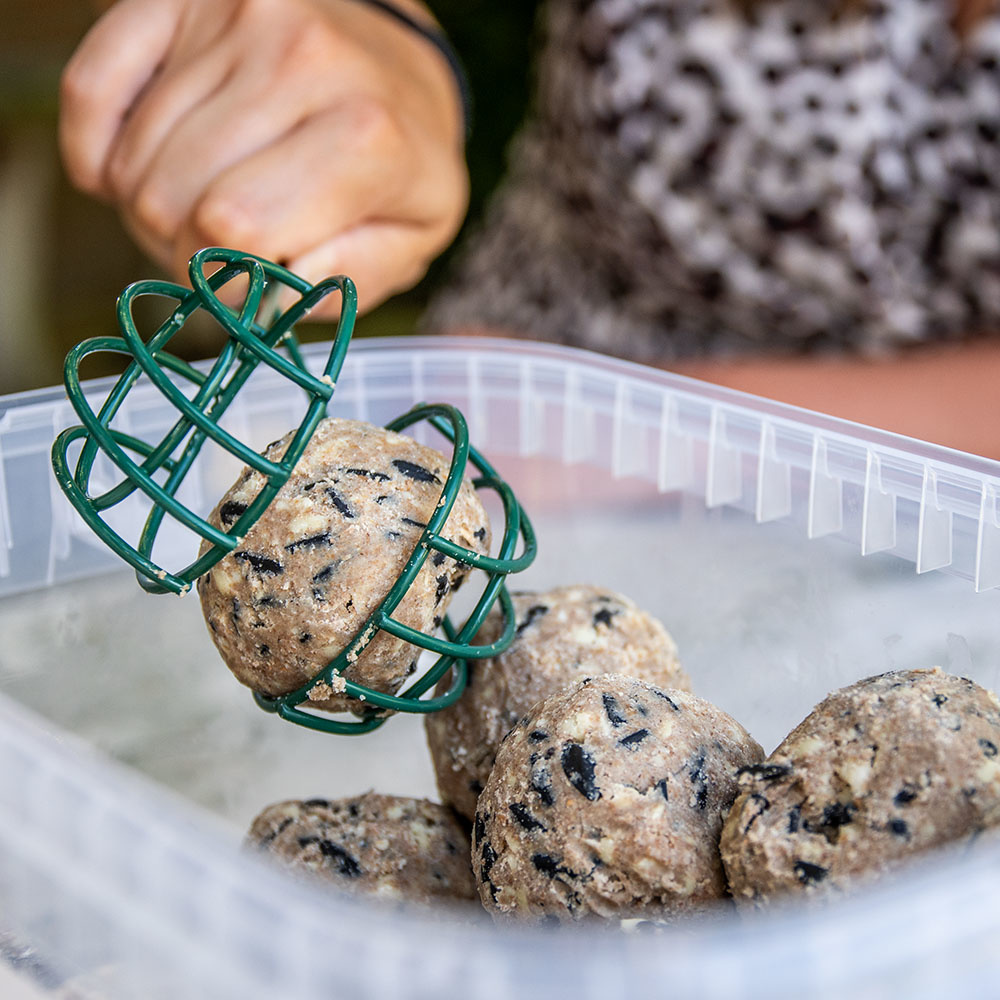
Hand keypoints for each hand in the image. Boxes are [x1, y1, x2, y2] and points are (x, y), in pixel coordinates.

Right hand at [59, 0, 468, 314]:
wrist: (397, 57)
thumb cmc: (400, 162)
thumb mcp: (414, 238)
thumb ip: (353, 278)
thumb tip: (270, 293)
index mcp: (367, 136)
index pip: (233, 228)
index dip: (221, 279)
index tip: (242, 286)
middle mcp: (300, 60)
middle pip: (169, 197)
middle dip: (180, 250)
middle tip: (216, 254)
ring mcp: (236, 16)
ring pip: (132, 157)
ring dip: (148, 205)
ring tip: (199, 207)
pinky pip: (91, 87)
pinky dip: (96, 150)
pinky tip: (132, 172)